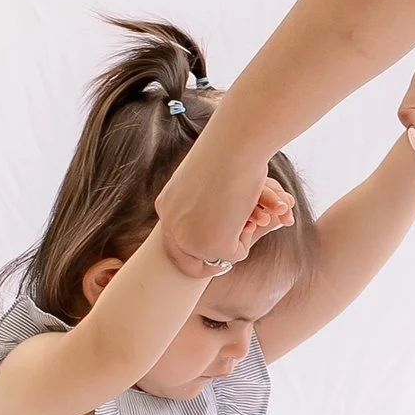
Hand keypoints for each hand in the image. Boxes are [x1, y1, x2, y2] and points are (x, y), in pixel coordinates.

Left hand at [154, 115, 296, 277]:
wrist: (235, 148)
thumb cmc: (228, 152)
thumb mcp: (206, 180)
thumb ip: (202, 203)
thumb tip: (214, 221)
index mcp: (166, 207)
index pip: (174, 242)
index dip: (192, 252)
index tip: (209, 260)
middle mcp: (172, 226)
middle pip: (186, 262)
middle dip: (207, 267)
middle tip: (223, 266)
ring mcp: (191, 239)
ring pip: (217, 257)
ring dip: (235, 238)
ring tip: (242, 212)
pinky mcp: (213, 246)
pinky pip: (236, 254)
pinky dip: (248, 237)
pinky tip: (247, 212)